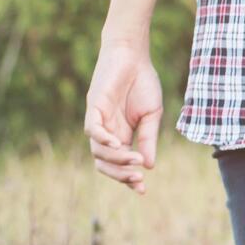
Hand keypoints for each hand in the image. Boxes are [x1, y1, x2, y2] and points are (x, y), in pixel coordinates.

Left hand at [83, 35, 163, 192]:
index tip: (142, 190)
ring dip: (116, 158)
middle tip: (138, 178)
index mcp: (121, 135)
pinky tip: (117, 144)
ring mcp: (98, 120)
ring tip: (135, 158)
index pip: (119, 163)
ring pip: (98, 150)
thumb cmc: (143, 82)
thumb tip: (148, 165)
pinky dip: (103, 140)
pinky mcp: (93, 107)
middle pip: (104, 163)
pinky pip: (93, 130)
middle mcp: (107, 131)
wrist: (134, 55)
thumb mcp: (151, 116)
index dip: (128, 178)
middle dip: (120, 174)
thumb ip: (148, 139)